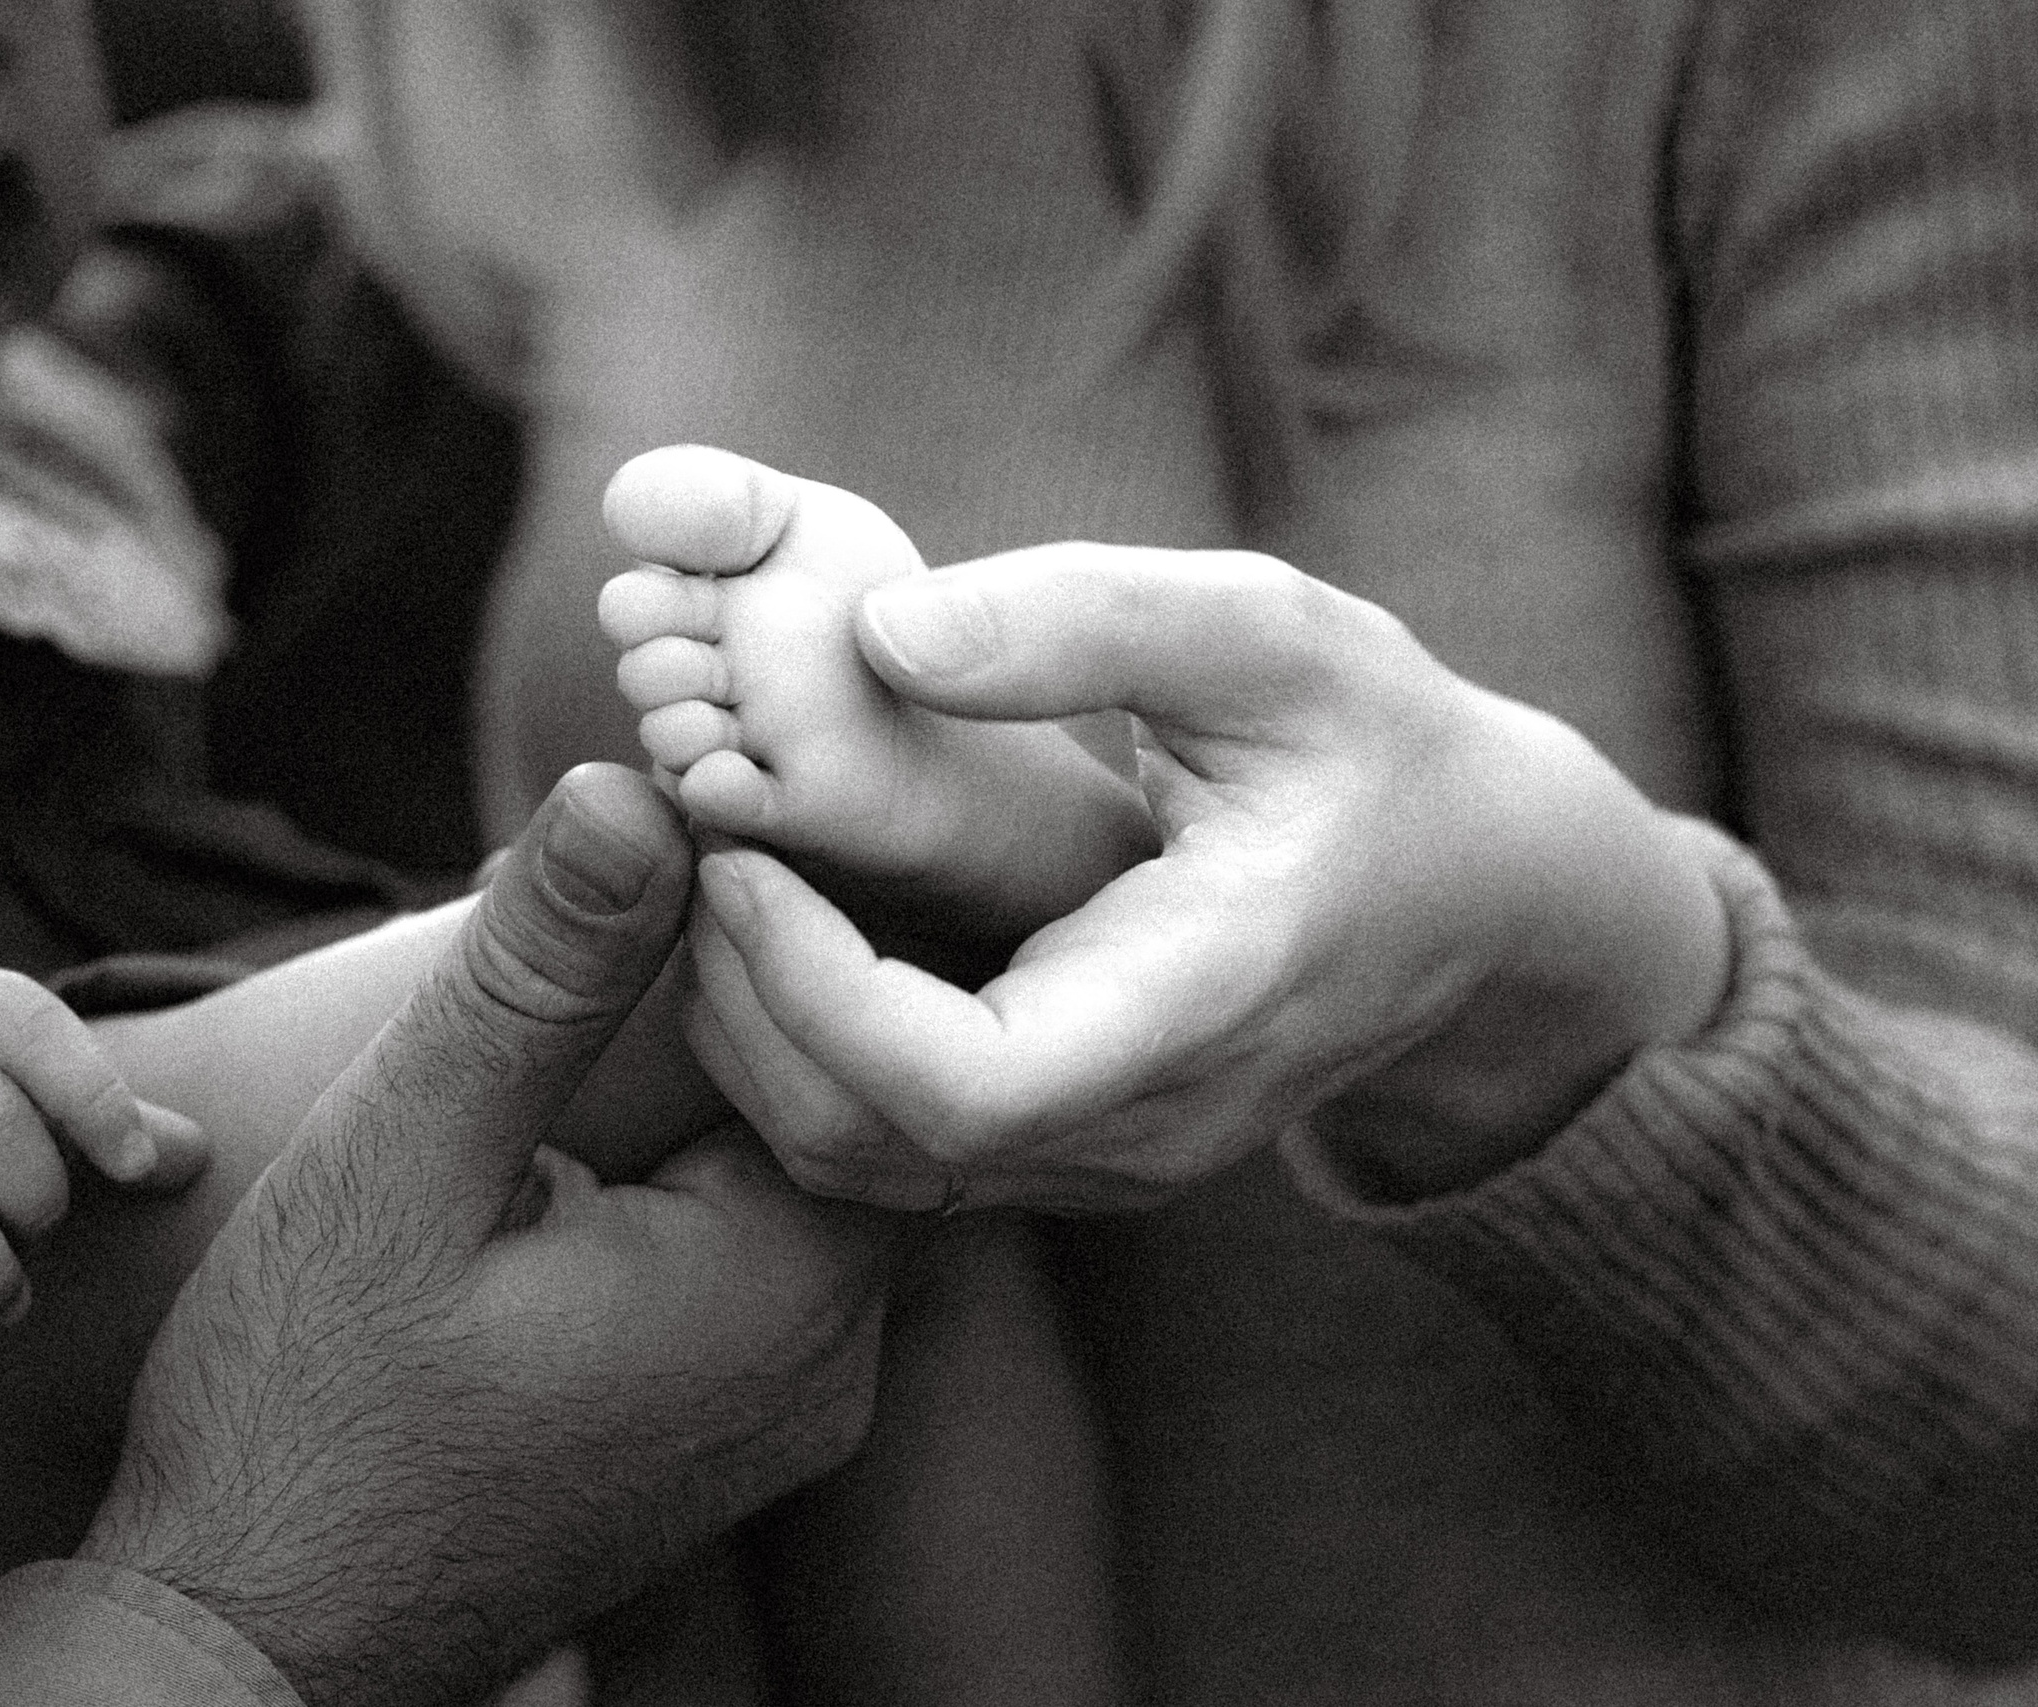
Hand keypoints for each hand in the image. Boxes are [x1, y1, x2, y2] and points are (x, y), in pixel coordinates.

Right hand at [80, 764, 894, 1706]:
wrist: (252, 1642)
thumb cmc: (306, 1410)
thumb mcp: (404, 1162)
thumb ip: (534, 981)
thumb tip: (637, 789)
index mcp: (786, 1286)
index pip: (866, 1035)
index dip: (785, 915)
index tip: (694, 824)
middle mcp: (831, 1363)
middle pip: (845, 1101)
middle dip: (756, 982)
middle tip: (668, 863)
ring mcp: (787, 1413)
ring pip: (803, 1172)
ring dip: (725, 1073)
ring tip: (629, 961)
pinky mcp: (725, 1435)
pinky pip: (761, 1251)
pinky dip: (704, 1163)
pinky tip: (605, 1113)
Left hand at [685, 544, 1731, 1212]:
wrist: (1486, 900)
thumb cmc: (1382, 750)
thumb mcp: (1272, 637)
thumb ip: (1087, 620)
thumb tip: (877, 630)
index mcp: (1198, 1006)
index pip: (963, 1091)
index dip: (812, 988)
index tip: (738, 851)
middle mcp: (1146, 1124)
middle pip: (875, 1145)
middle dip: (743, 1002)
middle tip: (688, 842)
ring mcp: (1108, 1160)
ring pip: (863, 1169)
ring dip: (755, 1034)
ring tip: (715, 875)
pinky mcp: (1074, 1152)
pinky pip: (893, 1151)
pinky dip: (803, 1051)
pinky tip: (780, 923)